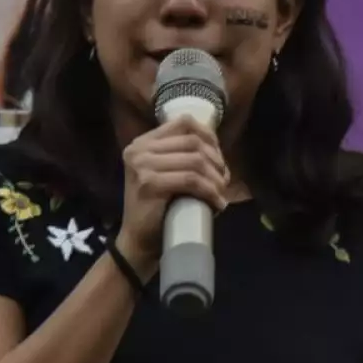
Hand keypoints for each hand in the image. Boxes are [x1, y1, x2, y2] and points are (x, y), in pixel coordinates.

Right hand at [117, 115, 228, 275]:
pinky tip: (217, 204)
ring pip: (195, 161)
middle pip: (193, 141)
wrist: (139, 240)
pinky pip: (191, 180)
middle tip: (224, 181)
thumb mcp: (166, 172)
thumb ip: (181, 155)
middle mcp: (139, 149)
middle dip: (216, 161)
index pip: (184, 122)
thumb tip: (217, 147)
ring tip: (221, 193)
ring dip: (216, 179)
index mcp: (142, 142)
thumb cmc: (158, 207)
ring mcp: (142, 165)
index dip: (209, 136)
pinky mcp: (149, 183)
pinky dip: (210, 192)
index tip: (219, 157)